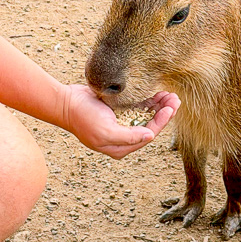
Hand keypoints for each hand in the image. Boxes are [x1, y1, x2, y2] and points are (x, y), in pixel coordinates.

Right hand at [62, 85, 179, 158]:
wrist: (65, 103)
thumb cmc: (83, 118)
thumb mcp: (106, 130)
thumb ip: (129, 136)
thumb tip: (150, 136)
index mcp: (121, 147)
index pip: (148, 134)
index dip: (161, 122)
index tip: (171, 108)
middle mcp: (123, 138)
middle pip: (150, 125)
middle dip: (164, 112)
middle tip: (175, 98)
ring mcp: (121, 124)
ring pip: (146, 116)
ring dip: (158, 106)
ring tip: (169, 94)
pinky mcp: (118, 112)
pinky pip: (138, 108)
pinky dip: (148, 102)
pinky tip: (157, 94)